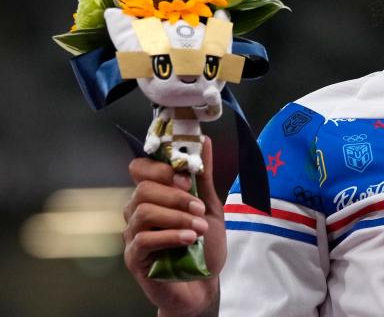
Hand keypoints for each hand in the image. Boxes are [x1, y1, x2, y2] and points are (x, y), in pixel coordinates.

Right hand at [123, 137, 224, 315]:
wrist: (204, 284)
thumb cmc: (204, 245)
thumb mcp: (209, 206)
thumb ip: (203, 176)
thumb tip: (203, 140)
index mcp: (154, 195)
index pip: (139, 168)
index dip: (160, 167)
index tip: (186, 178)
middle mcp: (138, 211)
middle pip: (143, 188)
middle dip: (175, 195)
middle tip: (198, 206)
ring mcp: (133, 235)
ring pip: (143, 211)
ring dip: (177, 216)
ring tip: (199, 227)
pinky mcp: (134, 258)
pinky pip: (143, 239)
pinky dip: (170, 235)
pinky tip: (189, 239)